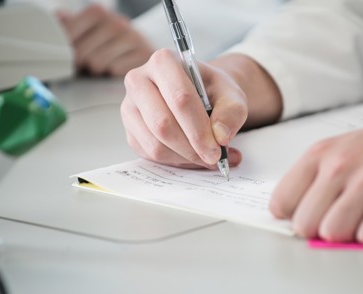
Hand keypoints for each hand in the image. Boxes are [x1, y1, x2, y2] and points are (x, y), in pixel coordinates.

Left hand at [57, 4, 153, 75]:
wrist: (143, 49)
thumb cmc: (110, 42)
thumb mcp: (88, 30)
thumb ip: (69, 25)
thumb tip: (54, 18)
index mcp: (97, 12)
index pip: (69, 34)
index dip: (66, 49)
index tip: (70, 56)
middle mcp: (116, 21)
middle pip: (82, 53)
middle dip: (81, 63)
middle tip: (86, 65)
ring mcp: (133, 38)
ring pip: (97, 64)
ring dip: (96, 71)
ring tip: (102, 68)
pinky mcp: (144, 55)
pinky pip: (115, 71)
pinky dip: (113, 75)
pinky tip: (116, 71)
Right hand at [120, 49, 247, 168]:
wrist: (201, 95)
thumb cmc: (213, 91)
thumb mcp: (232, 95)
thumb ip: (231, 113)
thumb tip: (220, 137)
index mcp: (163, 62)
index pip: (180, 98)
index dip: (199, 129)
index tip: (217, 149)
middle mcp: (139, 81)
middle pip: (163, 124)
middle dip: (192, 147)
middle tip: (214, 158)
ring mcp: (130, 107)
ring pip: (155, 144)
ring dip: (185, 157)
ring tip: (208, 157)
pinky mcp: (130, 131)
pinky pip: (151, 155)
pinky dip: (176, 161)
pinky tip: (193, 156)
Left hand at [269, 90, 362, 243]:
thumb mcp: (350, 149)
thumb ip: (324, 179)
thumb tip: (300, 217)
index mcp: (322, 153)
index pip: (281, 201)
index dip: (296, 217)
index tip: (312, 217)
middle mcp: (340, 165)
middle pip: (304, 224)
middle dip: (323, 231)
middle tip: (346, 222)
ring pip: (332, 233)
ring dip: (350, 236)